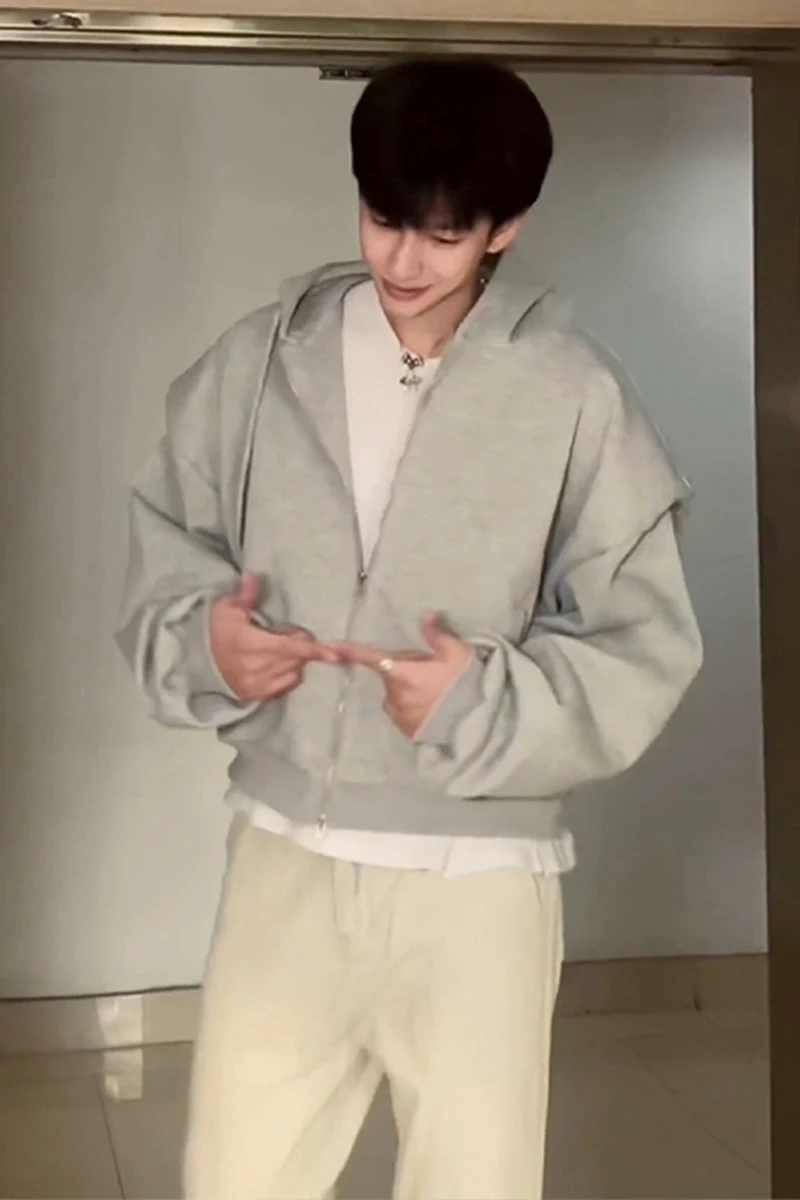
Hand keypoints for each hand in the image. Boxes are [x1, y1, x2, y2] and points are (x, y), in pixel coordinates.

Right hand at [210, 572, 337, 701]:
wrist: (199, 664)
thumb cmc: (216, 632)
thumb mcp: (227, 609)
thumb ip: (245, 595)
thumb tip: (254, 575)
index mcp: (248, 643)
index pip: (288, 647)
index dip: (312, 650)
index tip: (334, 654)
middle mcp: (256, 667)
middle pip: (295, 658)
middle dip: (299, 644)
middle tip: (287, 632)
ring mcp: (258, 684)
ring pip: (294, 671)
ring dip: (295, 659)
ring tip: (278, 647)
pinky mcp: (259, 695)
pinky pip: (287, 684)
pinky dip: (290, 673)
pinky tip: (278, 663)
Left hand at [331, 613, 473, 738]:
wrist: (474, 724)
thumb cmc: (464, 684)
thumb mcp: (456, 653)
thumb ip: (437, 635)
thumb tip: (426, 614)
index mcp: (403, 673)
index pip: (371, 659)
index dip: (350, 651)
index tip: (331, 647)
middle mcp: (395, 695)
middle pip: (389, 677)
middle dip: (401, 671)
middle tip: (428, 670)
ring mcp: (400, 715)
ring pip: (394, 697)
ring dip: (405, 691)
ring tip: (432, 691)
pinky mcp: (408, 731)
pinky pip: (402, 715)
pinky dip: (411, 710)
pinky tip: (431, 709)